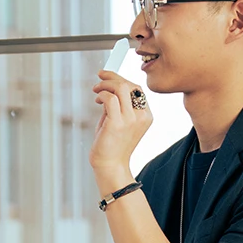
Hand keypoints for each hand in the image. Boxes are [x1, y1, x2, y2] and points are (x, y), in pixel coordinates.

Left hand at [90, 71, 152, 188]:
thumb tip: (109, 87)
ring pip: (121, 88)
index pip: (137, 89)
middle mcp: (141, 116)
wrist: (110, 166)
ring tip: (96, 90)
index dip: (121, 79)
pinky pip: (110, 98)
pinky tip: (97, 100)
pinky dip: (102, 95)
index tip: (108, 76)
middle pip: (130, 85)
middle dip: (113, 77)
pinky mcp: (117, 123)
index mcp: (146, 116)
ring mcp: (131, 120)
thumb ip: (118, 105)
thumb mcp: (119, 121)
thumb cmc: (112, 145)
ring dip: (106, 85)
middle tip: (99, 78)